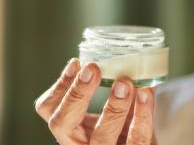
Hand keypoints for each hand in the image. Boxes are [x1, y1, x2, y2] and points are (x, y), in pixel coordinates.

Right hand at [35, 59, 155, 144]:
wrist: (141, 144)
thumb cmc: (124, 127)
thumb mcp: (108, 110)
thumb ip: (108, 89)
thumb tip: (119, 56)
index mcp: (70, 129)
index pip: (48, 109)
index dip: (59, 85)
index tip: (76, 62)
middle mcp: (79, 144)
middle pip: (61, 124)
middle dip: (76, 94)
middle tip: (92, 69)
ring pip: (101, 137)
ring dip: (114, 107)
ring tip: (125, 83)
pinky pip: (136, 140)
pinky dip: (142, 116)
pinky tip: (145, 95)